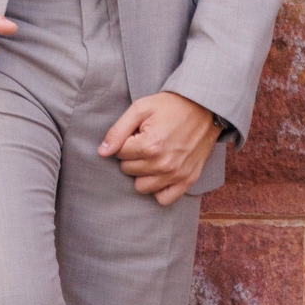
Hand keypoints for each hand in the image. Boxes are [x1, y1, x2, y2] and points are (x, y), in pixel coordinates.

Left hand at [98, 91, 220, 205]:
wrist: (203, 107)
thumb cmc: (170, 106)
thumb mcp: (140, 108)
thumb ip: (118, 130)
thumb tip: (101, 152)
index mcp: (150, 146)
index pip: (119, 154)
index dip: (124, 142)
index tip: (136, 133)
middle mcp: (163, 165)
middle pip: (129, 170)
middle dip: (131, 156)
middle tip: (143, 141)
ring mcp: (176, 175)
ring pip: (142, 187)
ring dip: (142, 173)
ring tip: (150, 156)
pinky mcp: (188, 181)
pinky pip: (164, 199)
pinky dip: (158, 189)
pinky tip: (159, 173)